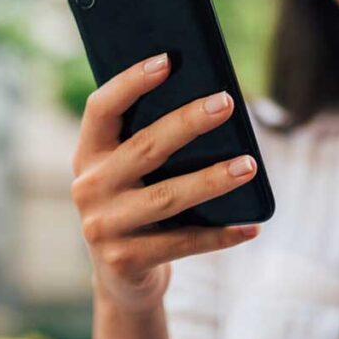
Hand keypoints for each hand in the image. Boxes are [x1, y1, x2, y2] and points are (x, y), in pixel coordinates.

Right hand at [71, 53, 259, 313]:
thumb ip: (152, 141)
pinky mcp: (124, 261)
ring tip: (249, 165)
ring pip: (167, 197)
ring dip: (212, 180)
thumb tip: (211, 103)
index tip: (167, 61)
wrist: (121, 277)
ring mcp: (102, 227)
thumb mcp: (131, 174)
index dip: (130, 83)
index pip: (101, 109)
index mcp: (87, 155)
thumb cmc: (137, 205)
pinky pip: (182, 243)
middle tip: (227, 103)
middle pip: (144, 148)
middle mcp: (88, 188)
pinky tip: (251, 225)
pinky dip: (220, 235)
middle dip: (188, 123)